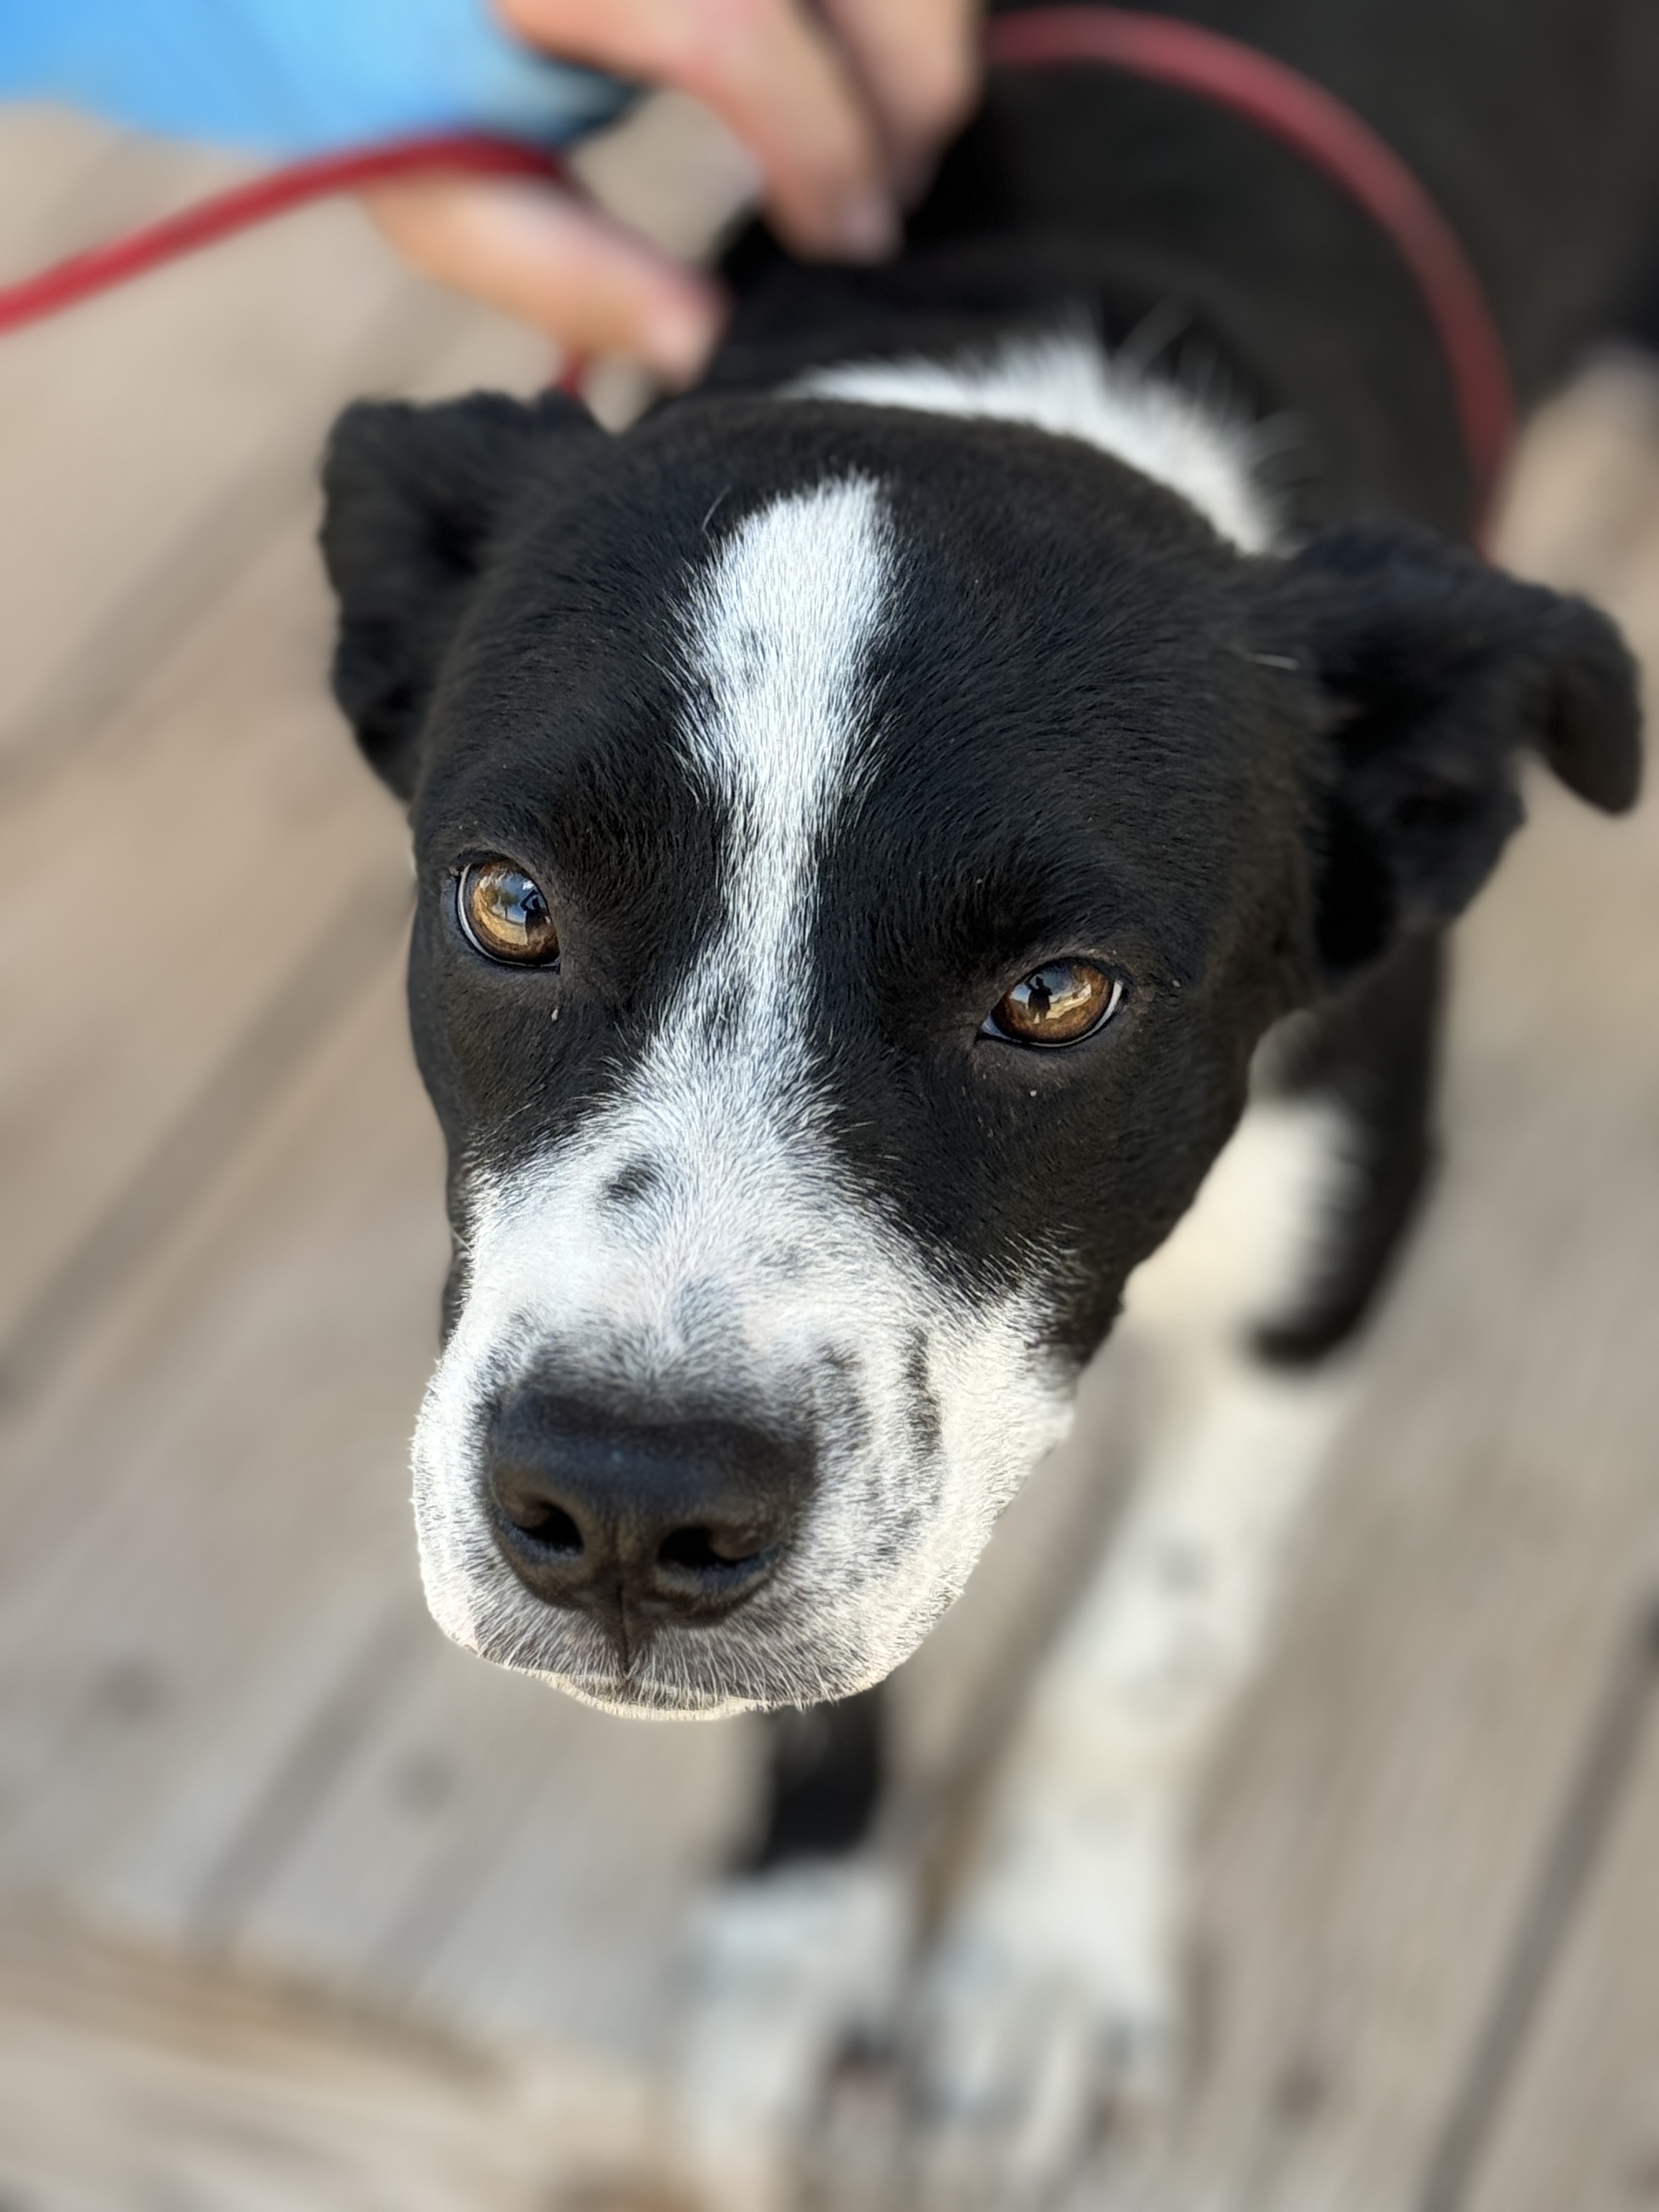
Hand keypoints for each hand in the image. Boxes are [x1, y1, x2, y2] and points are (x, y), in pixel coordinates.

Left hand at [360, 0, 979, 383]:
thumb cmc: (375, 50)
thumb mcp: (428, 179)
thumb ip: (555, 270)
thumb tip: (703, 345)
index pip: (724, 28)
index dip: (817, 147)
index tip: (844, 244)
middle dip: (910, 93)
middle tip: (885, 198)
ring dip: (928, 32)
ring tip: (885, 124)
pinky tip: (864, 51)